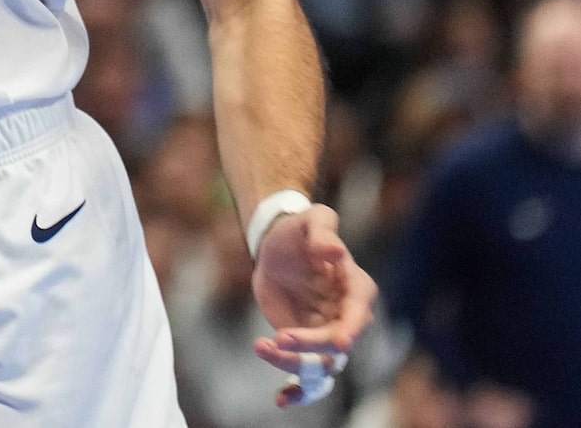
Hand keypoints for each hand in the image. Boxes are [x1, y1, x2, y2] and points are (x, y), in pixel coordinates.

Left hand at [249, 203, 376, 407]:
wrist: (277, 247)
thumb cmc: (299, 231)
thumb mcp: (311, 220)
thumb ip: (322, 231)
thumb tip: (334, 251)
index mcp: (356, 289)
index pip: (358, 315)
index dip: (349, 329)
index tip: (339, 342)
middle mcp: (347, 318)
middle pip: (336, 345)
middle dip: (310, 345)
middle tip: (278, 336)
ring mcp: (327, 335)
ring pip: (321, 366)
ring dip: (294, 365)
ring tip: (261, 345)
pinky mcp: (304, 346)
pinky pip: (307, 376)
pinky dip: (297, 391)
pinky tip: (281, 400)